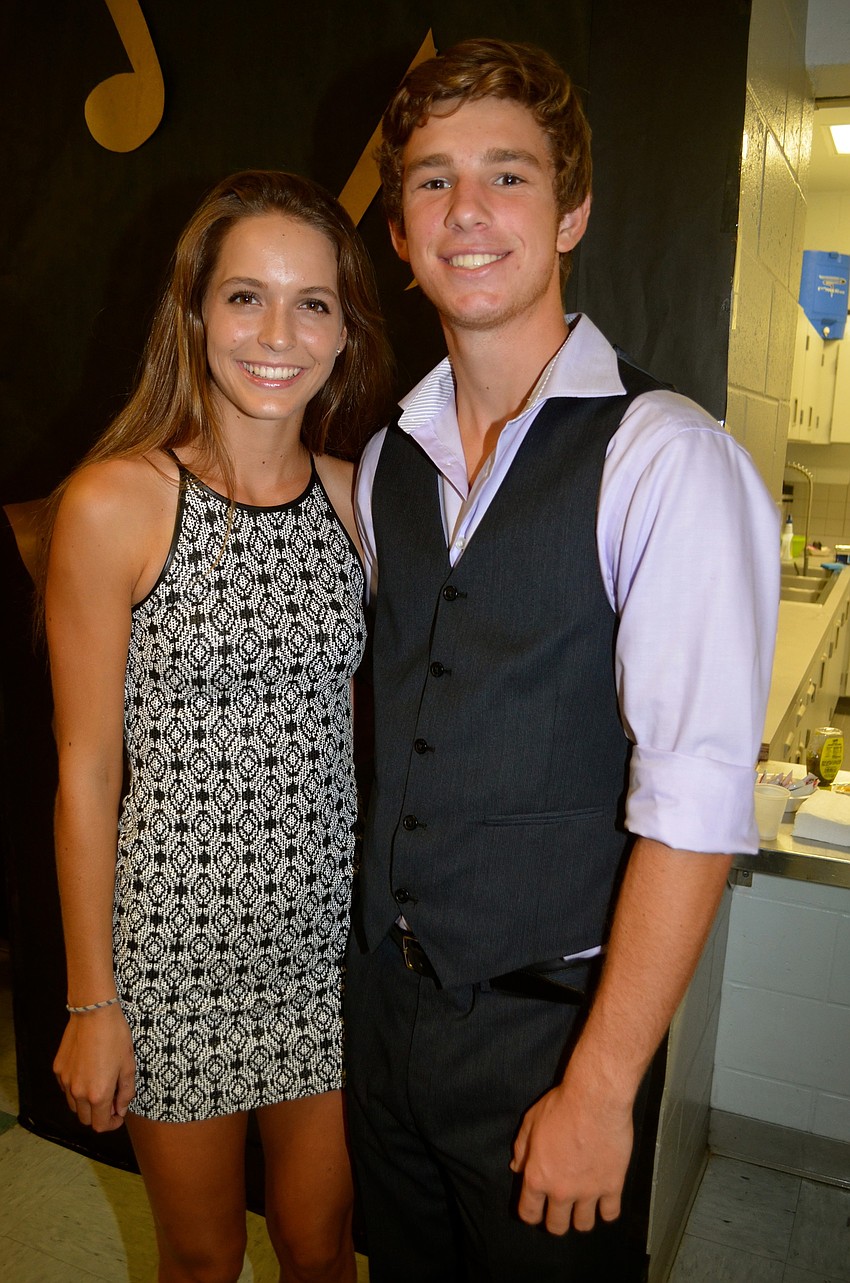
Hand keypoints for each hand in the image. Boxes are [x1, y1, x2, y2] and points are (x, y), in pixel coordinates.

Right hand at [53, 1006, 135, 1131]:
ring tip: (100, 1084)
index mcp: (97, 1094)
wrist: (94, 1014)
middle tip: (111, 1100)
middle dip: (99, 1115)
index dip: (111, 1124)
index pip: (99, 1125)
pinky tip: (88, 1073)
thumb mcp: (128, 1066)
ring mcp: (65, 1081)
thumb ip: (125, 1093)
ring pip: (74, 1106)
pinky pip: (66, 1089)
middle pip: (85, 1119)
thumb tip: (120, 1110)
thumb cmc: (115, 1037)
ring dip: (87, 1103)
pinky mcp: (58, 1070)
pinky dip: (76, 1089)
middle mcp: (77, 1092)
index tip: (118, 1115)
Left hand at [510, 1076, 633, 1234]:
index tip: (536, 1210)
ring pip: (584, 1225)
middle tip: (560, 1209)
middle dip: (556, 1221)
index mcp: (538, 1177)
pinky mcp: (612, 1186)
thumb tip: (517, 1167)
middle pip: (557, 1226)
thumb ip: (521, 1148)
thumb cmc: (560, 1106)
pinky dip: (606, 1210)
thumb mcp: (531, 1121)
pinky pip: (610, 1214)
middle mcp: (561, 1191)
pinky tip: (604, 1199)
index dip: (531, 1214)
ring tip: (583, 1205)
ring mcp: (588, 1192)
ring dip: (581, 1218)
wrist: (595, 1100)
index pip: (529, 1213)